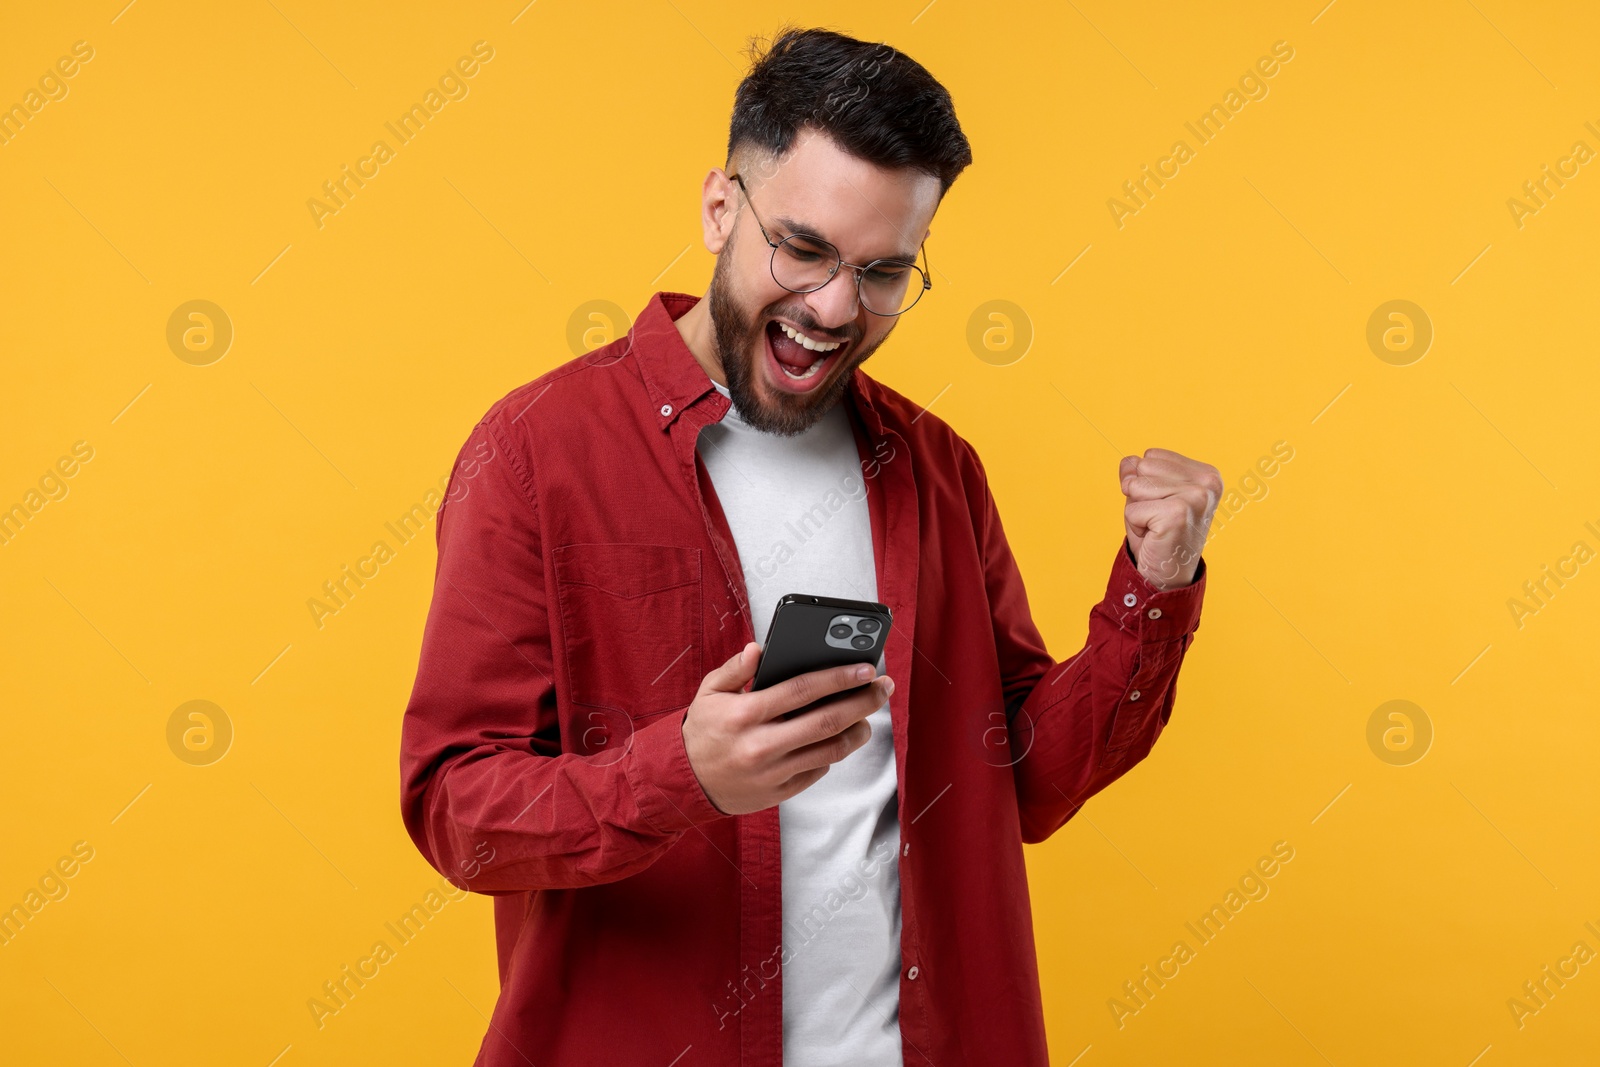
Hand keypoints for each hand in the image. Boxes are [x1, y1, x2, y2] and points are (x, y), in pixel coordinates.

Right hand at [681, 642, 893, 815]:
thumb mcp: (709, 692)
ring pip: (830, 750)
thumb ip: (735, 669)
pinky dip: (834, 753)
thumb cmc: (702, 730)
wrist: (684, 781)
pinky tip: (839, 738)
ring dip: (858, 731)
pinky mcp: (779, 792)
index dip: (839, 678)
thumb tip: (759, 649)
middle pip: (827, 721)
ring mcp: (772, 772)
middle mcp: (761, 744)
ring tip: (867, 717)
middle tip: (882, 688)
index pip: (803, 690)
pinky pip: (818, 771)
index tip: (865, 668)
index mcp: (745, 713)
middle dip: (862, 702)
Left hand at [1119, 447, 1222, 590]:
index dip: (1145, 482)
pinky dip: (1135, 526)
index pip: (1151, 455)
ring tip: (1156, 527)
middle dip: (1139, 495)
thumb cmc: (1157, 533)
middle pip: (1143, 467)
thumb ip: (1136, 472)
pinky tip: (1154, 536)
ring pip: (1135, 486)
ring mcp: (1196, 497)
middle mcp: (1207, 482)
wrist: (1167, 575)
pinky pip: (1132, 509)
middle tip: (1157, 519)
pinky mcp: (1178, 514)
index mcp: (1206, 473)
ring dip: (1137, 510)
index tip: (1162, 505)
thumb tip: (1128, 461)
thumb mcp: (1145, 494)